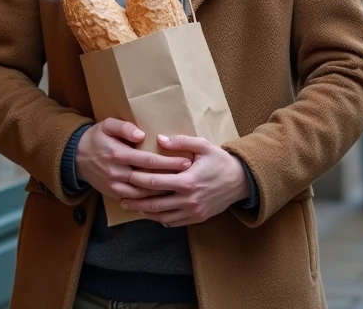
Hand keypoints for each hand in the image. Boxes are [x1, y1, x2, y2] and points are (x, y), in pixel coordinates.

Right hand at [75, 118, 190, 202]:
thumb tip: (141, 135)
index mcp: (118, 154)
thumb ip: (124, 127)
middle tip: (191, 178)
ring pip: (143, 194)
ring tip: (182, 191)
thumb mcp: (106, 125)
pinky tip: (164, 200)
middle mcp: (117, 173)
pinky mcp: (113, 194)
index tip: (187, 162)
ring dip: (163, 194)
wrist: (75, 157)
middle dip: (171, 180)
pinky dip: (149, 202)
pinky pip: (134, 201)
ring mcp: (115, 186)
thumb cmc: (95, 138)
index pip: (148, 160)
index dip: (168, 162)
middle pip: (149, 180)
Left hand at [121, 134, 250, 226]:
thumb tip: (159, 139)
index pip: (155, 182)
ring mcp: (193, 211)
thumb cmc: (220, 161)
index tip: (126, 176)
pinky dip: (160, 219)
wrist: (241, 181)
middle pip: (154, 203)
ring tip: (132, 206)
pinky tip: (151, 213)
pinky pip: (174, 222)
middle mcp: (188, 199)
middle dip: (135, 200)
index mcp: (187, 181)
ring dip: (145, 212)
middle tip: (121, 196)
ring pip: (162, 216)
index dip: (138, 181)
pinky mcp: (197, 218)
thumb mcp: (203, 146)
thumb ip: (181, 142)